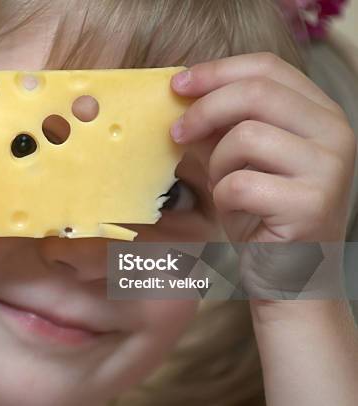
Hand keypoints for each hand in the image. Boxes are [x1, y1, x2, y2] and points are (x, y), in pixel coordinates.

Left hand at [170, 52, 355, 297]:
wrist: (287, 274)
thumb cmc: (259, 212)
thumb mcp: (236, 158)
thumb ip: (218, 125)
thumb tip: (179, 93)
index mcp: (320, 113)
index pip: (268, 67)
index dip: (216, 70)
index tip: (177, 84)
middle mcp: (336, 133)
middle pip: (256, 92)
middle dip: (203, 109)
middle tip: (175, 133)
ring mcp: (329, 168)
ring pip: (246, 137)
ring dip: (217, 164)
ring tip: (223, 186)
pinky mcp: (312, 204)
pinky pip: (241, 183)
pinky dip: (223, 197)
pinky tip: (236, 211)